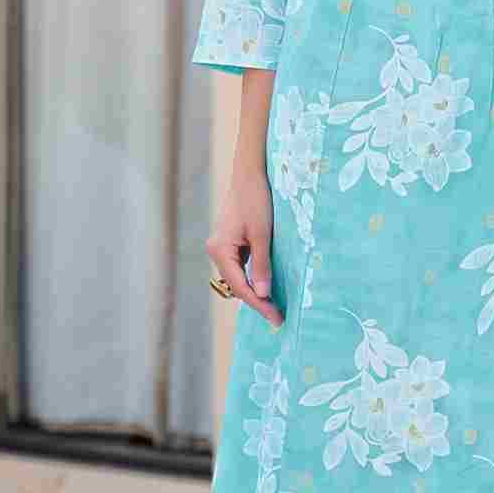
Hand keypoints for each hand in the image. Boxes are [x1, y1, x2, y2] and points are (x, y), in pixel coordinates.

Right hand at [205, 170, 283, 327]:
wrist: (249, 174)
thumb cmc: (256, 200)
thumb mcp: (262, 234)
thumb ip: (261, 265)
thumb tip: (263, 294)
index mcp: (220, 250)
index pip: (240, 287)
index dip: (259, 305)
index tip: (276, 318)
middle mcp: (215, 250)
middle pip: (237, 285)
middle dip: (257, 300)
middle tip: (277, 317)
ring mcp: (221, 246)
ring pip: (238, 277)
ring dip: (255, 290)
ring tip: (274, 306)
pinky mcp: (229, 242)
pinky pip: (240, 266)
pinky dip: (252, 277)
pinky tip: (266, 284)